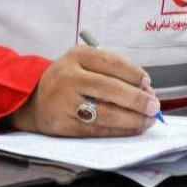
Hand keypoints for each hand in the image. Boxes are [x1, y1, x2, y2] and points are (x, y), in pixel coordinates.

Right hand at [9, 45, 160, 136]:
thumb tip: (145, 89)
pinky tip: (132, 129)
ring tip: (147, 120)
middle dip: (138, 100)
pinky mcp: (63, 125)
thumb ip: (112, 71)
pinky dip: (118, 131)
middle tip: (154, 106)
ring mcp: (65, 103)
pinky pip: (96, 130)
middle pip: (111, 89)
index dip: (135, 75)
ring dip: (132, 119)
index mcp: (77, 56)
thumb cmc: (68, 79)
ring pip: (106, 113)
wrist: (31, 98)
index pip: (112, 63)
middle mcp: (69, 77)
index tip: (148, 84)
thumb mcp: (84, 63)